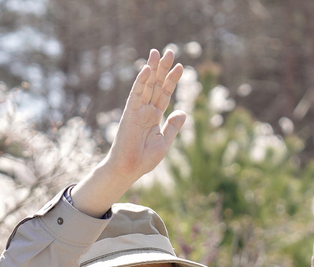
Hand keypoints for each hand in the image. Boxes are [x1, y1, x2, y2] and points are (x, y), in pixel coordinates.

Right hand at [71, 48, 185, 216]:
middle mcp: (146, 110)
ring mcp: (137, 110)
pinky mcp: (130, 113)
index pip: (165, 94)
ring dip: (152, 68)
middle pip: (156, 85)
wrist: (130, 169)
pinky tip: (148, 68)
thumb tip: (183, 112)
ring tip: (158, 52)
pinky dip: (141, 81)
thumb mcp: (164, 142)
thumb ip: (173, 127)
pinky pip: (136, 93)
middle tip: (170, 51)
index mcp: (154, 117)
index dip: (172, 80)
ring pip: (146, 85)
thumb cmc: (144, 159)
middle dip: (163, 68)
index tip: (180, 66)